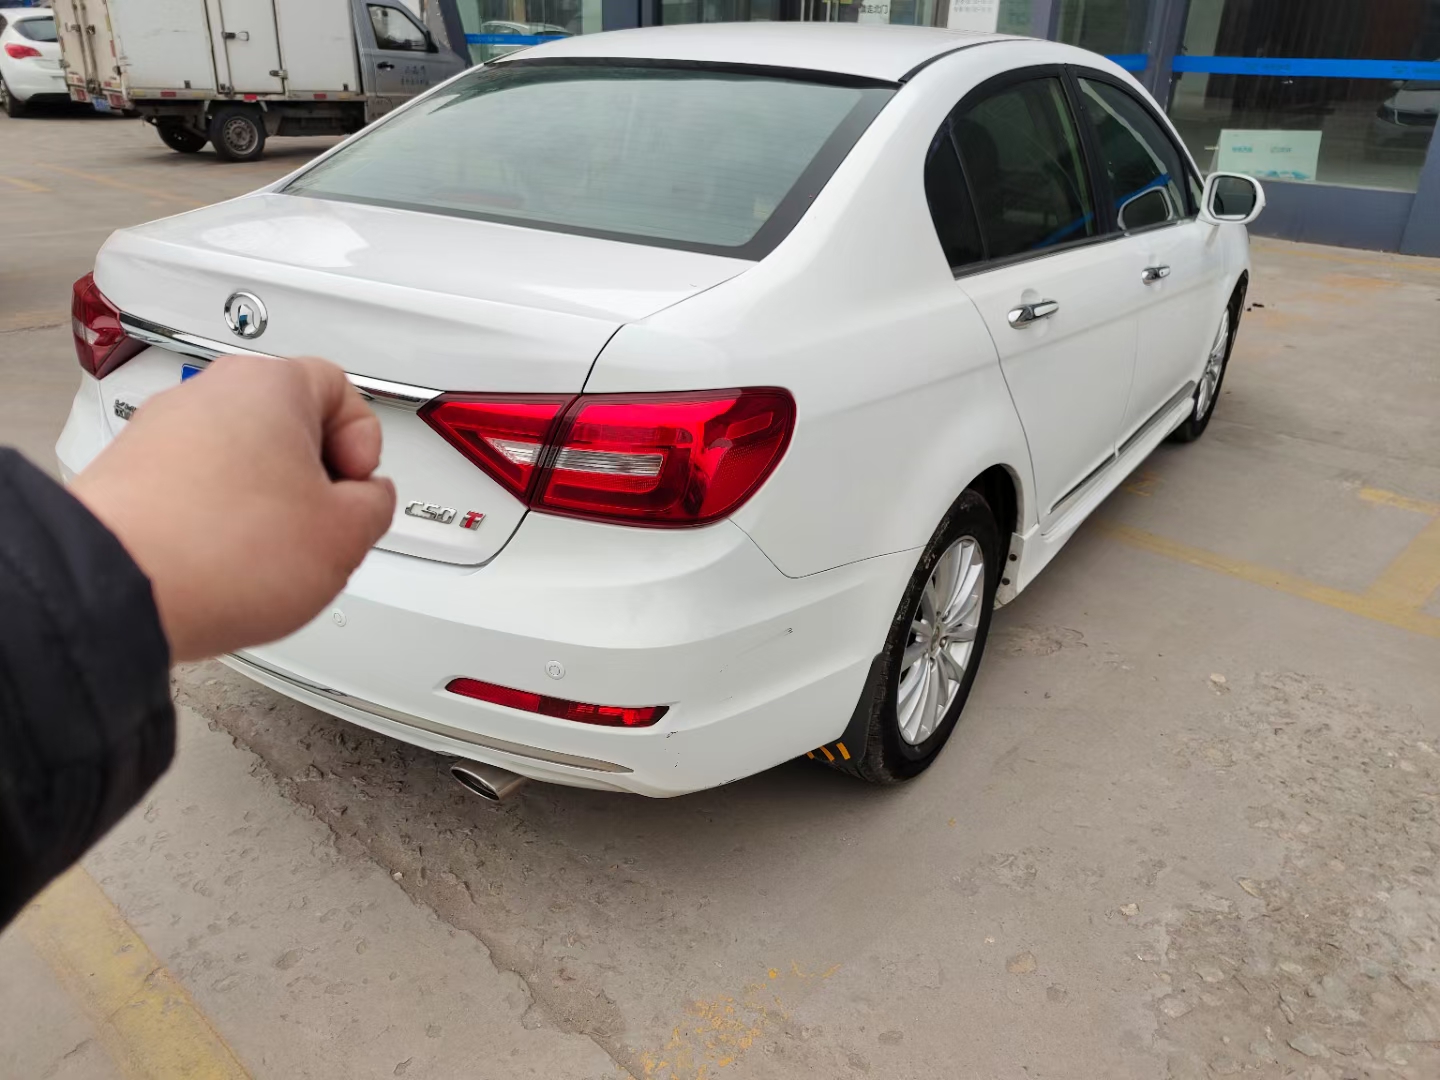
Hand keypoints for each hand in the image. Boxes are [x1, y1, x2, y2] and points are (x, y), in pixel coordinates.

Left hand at [71, 355, 395, 661]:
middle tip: (321, 522)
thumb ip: (375, 505)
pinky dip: (217, 518)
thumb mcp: (345, 536)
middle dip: (312, 476)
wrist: (117, 587)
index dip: (364, 443)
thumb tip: (368, 500)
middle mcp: (210, 394)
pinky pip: (196, 486)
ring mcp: (163, 431)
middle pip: (288, 425)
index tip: (358, 484)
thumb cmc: (220, 550)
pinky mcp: (131, 472)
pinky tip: (225, 560)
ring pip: (240, 457)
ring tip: (268, 551)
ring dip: (264, 500)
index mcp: (272, 385)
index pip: (342, 389)